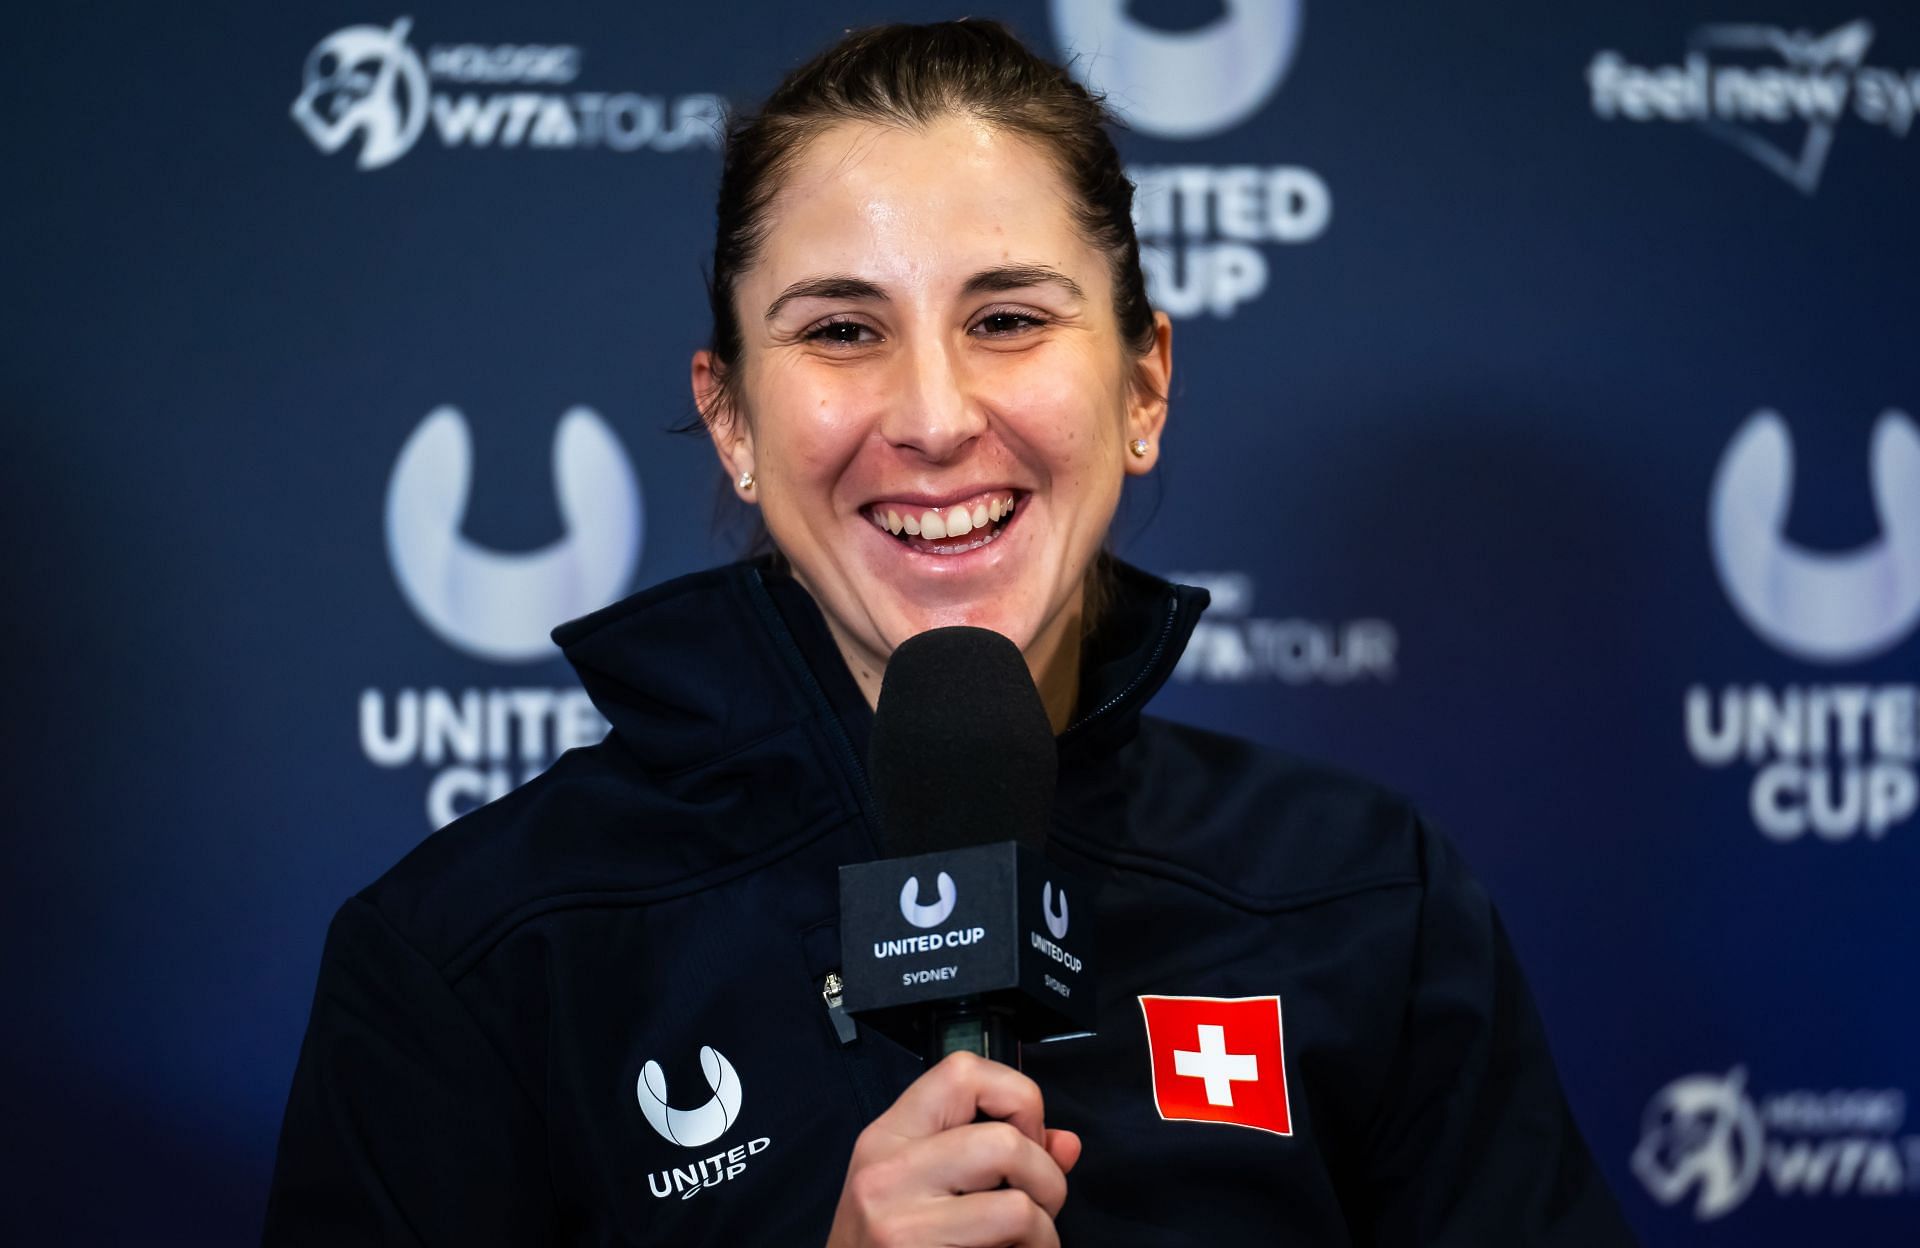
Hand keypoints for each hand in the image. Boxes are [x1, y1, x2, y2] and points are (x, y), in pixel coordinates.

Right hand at [826, 1050, 1081, 1247]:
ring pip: (1017, 1206)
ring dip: (1044, 1231)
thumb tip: (1064, 1144)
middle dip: (1046, 1178)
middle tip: (1038, 1206)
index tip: (1024, 1138)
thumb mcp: (920, 1191)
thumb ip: (993, 1160)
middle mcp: (886, 1173)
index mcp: (887, 1137)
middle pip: (1004, 1143)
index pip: (962, 1072)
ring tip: (1028, 1242)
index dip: (1015, 1098)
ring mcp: (899, 1224)